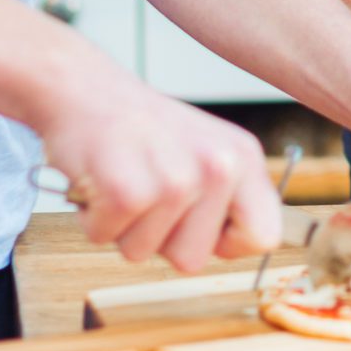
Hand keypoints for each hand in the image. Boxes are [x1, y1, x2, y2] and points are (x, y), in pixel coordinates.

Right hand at [34, 49, 280, 270]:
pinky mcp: (128, 190)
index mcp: (244, 158)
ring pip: (143, 253)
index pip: (263, 237)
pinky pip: (105, 238)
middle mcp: (219, 166)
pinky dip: (93, 217)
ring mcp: (175, 180)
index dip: (225, 245)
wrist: (87, 89)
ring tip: (125, 177)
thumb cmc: (143, 129)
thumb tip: (250, 244)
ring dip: (122, 226)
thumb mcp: (206, 152)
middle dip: (158, 239)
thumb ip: (229, 199)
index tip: (197, 222)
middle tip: (146, 189)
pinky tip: (99, 178)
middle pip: (192, 261)